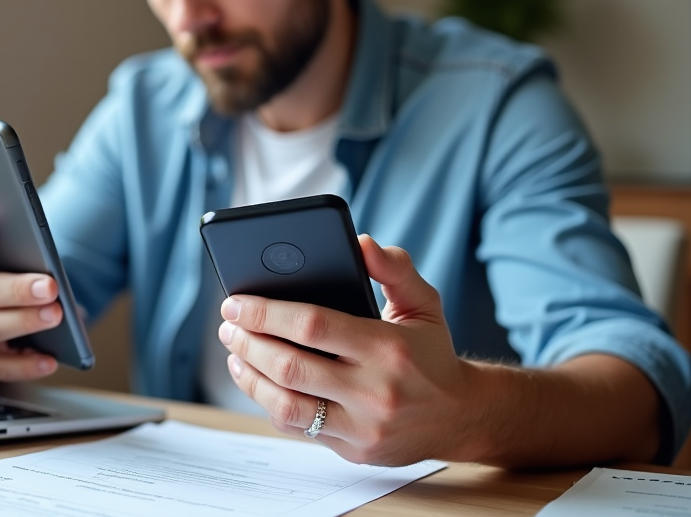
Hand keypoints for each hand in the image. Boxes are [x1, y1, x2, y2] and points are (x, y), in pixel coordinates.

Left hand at [218, 234, 475, 465]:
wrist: (461, 416)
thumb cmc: (432, 351)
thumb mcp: (423, 302)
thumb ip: (393, 268)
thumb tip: (361, 241)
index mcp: (388, 347)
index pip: (313, 325)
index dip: (266, 313)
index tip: (236, 301)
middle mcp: (375, 390)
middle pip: (290, 367)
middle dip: (249, 342)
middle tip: (229, 325)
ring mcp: (363, 426)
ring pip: (286, 406)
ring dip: (250, 377)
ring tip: (235, 352)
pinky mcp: (354, 450)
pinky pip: (298, 429)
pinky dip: (269, 403)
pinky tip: (257, 380)